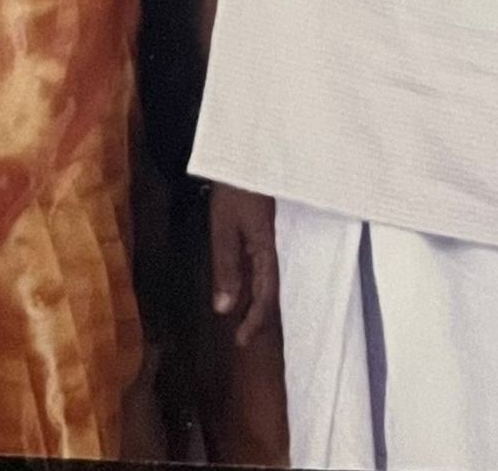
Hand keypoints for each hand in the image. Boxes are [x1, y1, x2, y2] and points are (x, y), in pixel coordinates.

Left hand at [209, 184, 278, 347]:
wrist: (247, 156)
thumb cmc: (235, 189)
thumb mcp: (224, 228)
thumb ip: (226, 267)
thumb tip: (223, 309)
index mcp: (266, 251)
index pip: (265, 296)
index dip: (254, 321)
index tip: (240, 341)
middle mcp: (273, 250)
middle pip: (271, 292)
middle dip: (258, 317)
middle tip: (242, 337)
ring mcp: (270, 241)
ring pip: (268, 280)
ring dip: (257, 303)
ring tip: (243, 320)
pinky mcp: (264, 233)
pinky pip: (264, 267)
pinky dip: (255, 285)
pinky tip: (245, 287)